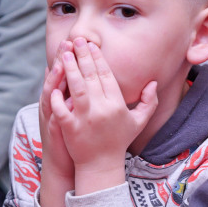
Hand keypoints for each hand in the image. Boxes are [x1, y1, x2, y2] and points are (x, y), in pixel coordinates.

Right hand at [38, 44, 74, 206]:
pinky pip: (53, 114)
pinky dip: (54, 104)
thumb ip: (74, 91)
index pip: (65, 71)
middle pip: (57, 77)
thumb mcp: (71, 109)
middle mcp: (54, 102)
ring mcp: (53, 114)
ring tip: (60, 62)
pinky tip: (56, 94)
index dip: (68, 56)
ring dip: (55, 77)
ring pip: (51, 92)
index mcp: (62, 95)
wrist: (65, 160)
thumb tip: (77, 72)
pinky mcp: (55, 128)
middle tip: (67, 42)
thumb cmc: (72, 133)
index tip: (74, 40)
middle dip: (62, 60)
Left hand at [51, 37, 156, 194]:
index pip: (106, 76)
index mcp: (116, 105)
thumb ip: (149, 101)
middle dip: (83, 56)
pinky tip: (54, 84)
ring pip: (76, 88)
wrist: (101, 166)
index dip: (98, 59)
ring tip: (64, 54)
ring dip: (70, 69)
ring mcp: (85, 119)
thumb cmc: (119, 141)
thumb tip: (153, 82)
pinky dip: (58, 98)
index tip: (91, 45)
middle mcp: (102, 109)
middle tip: (76, 40)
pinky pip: (62, 109)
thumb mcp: (138, 122)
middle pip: (91, 77)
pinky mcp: (70, 128)